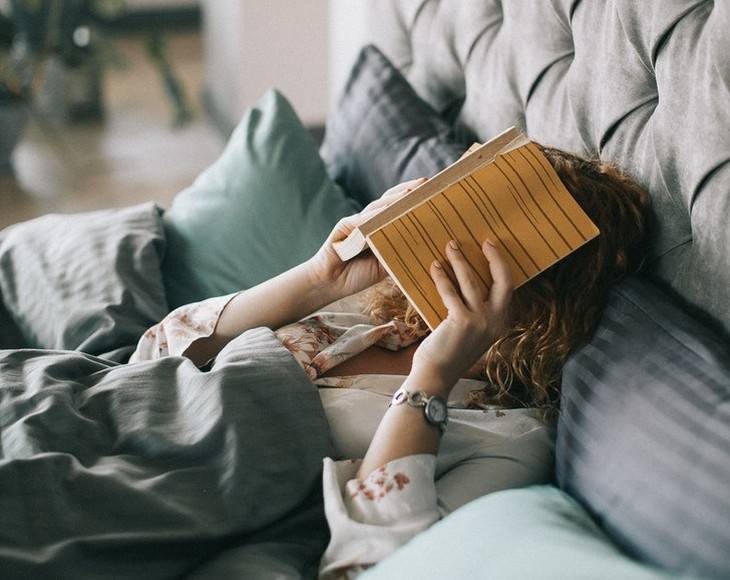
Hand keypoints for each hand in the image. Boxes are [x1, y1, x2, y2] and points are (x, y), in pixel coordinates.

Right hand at [307, 178, 426, 298]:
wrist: (331, 283)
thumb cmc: (358, 274)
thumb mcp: (386, 265)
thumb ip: (399, 254)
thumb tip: (425, 249)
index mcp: (381, 228)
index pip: (400, 209)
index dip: (415, 200)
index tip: (434, 193)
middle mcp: (370, 220)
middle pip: (390, 201)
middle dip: (408, 191)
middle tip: (427, 183)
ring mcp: (356, 221)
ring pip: (377, 207)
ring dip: (394, 199)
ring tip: (410, 193)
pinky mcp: (344, 227)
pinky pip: (361, 221)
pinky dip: (373, 216)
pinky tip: (385, 212)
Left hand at [411, 239, 512, 393]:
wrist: (436, 375)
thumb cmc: (448, 353)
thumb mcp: (470, 333)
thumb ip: (475, 314)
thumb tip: (463, 285)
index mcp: (500, 323)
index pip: (508, 289)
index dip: (501, 266)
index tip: (491, 248)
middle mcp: (495, 321)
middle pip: (503, 281)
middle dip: (494, 258)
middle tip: (483, 241)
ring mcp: (481, 321)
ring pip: (472, 281)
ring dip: (460, 261)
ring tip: (450, 247)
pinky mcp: (462, 321)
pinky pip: (451, 291)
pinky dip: (441, 277)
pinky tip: (435, 267)